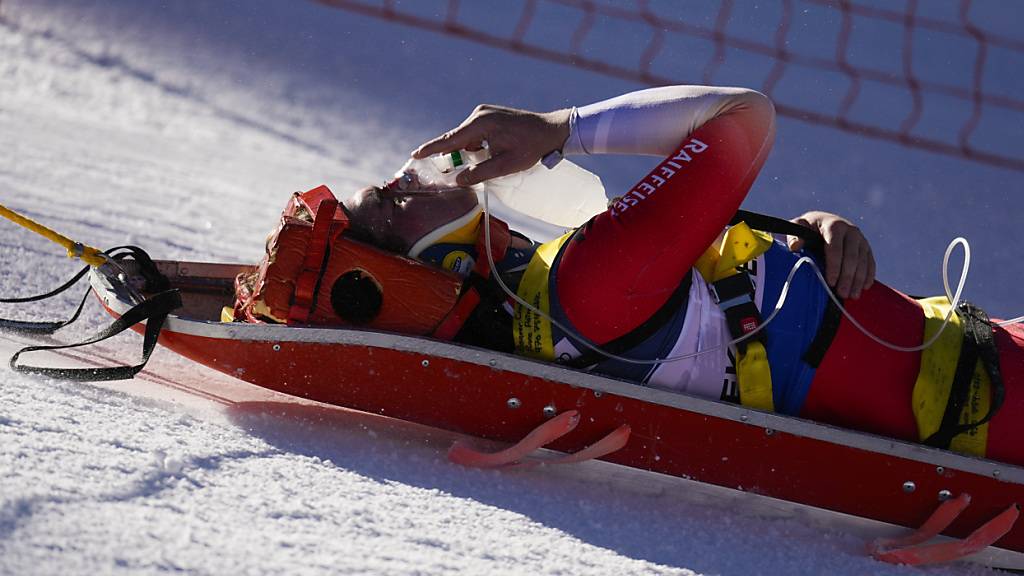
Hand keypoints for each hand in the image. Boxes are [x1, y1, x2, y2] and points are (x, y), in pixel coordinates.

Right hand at [413, 105, 570, 185]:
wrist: (551, 130)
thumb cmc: (531, 147)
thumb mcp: (505, 165)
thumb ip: (480, 173)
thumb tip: (458, 180)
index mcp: (481, 124)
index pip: (450, 139)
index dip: (431, 149)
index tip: (415, 154)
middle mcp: (479, 115)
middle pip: (456, 139)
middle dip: (453, 155)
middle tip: (451, 171)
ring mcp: (484, 113)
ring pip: (466, 138)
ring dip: (469, 152)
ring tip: (491, 160)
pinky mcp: (490, 116)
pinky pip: (475, 134)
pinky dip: (476, 146)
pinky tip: (492, 153)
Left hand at [788, 211, 874, 298]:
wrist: (824, 221)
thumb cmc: (808, 227)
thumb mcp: (799, 226)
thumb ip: (794, 235)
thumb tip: (795, 246)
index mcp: (834, 226)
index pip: (835, 248)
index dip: (834, 266)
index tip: (831, 282)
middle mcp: (850, 231)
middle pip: (851, 256)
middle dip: (847, 277)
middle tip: (842, 294)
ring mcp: (860, 239)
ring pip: (863, 261)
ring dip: (859, 279)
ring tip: (853, 295)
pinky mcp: (866, 247)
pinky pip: (870, 262)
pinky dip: (869, 275)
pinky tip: (865, 287)